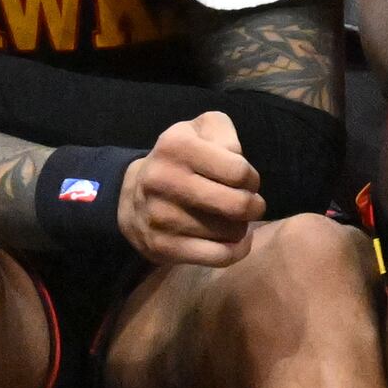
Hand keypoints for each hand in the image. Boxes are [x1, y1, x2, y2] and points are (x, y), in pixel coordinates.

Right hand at [121, 112, 265, 265]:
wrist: (134, 195)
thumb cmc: (182, 159)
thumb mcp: (200, 130)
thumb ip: (224, 132)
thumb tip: (235, 156)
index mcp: (176, 147)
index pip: (240, 172)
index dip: (252, 178)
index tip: (245, 180)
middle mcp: (163, 181)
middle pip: (238, 205)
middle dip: (254, 205)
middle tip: (247, 203)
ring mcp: (160, 217)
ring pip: (232, 232)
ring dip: (241, 226)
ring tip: (230, 217)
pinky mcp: (162, 246)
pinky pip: (220, 256)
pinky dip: (236, 250)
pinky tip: (235, 239)